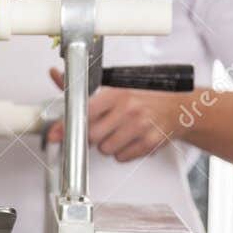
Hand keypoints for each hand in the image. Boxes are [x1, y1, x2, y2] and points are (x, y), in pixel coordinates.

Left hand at [45, 68, 177, 162]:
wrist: (176, 109)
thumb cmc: (142, 99)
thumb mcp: (113, 88)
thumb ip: (81, 87)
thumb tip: (56, 74)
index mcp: (116, 94)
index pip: (84, 113)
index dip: (70, 125)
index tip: (57, 133)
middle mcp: (129, 109)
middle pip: (92, 136)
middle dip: (92, 137)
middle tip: (102, 129)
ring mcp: (140, 126)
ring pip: (106, 150)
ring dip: (108, 146)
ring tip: (119, 133)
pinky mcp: (149, 143)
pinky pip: (122, 157)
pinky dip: (122, 153)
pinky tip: (130, 140)